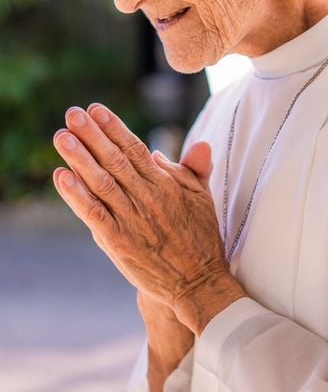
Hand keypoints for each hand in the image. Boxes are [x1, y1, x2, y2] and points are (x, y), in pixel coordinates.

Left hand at [52, 102, 235, 319]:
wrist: (198, 281)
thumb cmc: (201, 237)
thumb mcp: (203, 197)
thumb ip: (192, 169)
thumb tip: (171, 148)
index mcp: (166, 184)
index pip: (136, 149)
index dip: (115, 128)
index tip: (96, 110)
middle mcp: (148, 198)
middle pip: (115, 160)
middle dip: (92, 135)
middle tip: (72, 114)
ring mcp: (132, 220)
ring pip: (101, 183)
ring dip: (79, 158)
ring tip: (61, 137)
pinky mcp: (119, 242)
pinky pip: (94, 214)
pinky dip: (76, 195)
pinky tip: (62, 177)